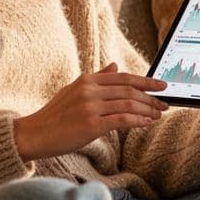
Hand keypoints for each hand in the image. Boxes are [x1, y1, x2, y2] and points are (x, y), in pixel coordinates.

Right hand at [13, 63, 169, 160]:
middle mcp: (90, 90)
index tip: (161, 85)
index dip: (145, 81)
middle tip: (165, 103)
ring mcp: (90, 106)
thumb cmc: (55, 116)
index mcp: (87, 80)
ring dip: (148, 109)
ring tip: (159, 114)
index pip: (123, 77)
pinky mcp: (91, 124)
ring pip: (129, 104)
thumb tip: (114, 66)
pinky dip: (138, 120)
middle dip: (151, 96)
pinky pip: (122, 120)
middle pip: (129, 90)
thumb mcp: (74, 91)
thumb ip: (96, 78)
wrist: (34, 134)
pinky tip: (147, 122)